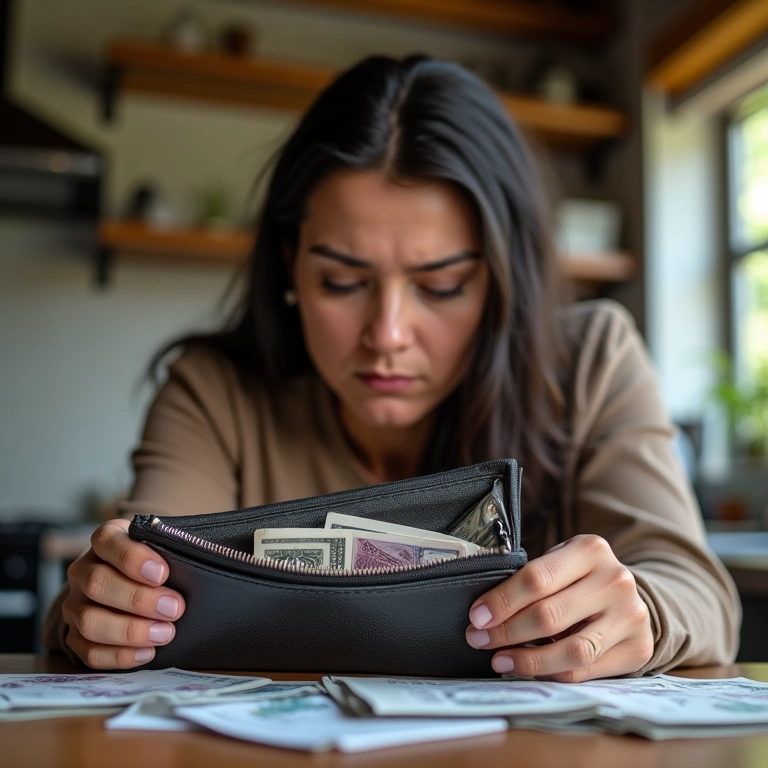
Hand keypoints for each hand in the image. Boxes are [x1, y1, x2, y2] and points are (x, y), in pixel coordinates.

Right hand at [62, 519, 185, 668]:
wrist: (128, 588)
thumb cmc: (154, 564)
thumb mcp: (162, 548)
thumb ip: (173, 550)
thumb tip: (202, 561)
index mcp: (106, 541)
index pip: (107, 540)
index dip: (133, 558)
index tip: (162, 574)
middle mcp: (83, 571)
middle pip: (97, 583)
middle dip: (138, 599)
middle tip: (174, 608)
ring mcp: (75, 605)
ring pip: (90, 621)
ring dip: (129, 631)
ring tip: (165, 633)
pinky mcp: (75, 637)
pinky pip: (89, 652)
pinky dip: (120, 655)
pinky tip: (148, 652)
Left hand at [465, 534, 653, 681]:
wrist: (630, 595)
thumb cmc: (581, 577)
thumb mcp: (560, 561)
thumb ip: (532, 579)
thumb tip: (485, 613)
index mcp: (591, 550)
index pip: (537, 578)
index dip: (502, 600)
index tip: (477, 616)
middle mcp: (616, 581)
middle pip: (550, 615)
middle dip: (507, 631)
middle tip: (479, 639)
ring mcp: (631, 617)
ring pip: (571, 651)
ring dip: (528, 660)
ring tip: (500, 659)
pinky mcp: (638, 650)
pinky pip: (585, 672)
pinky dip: (551, 673)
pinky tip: (530, 669)